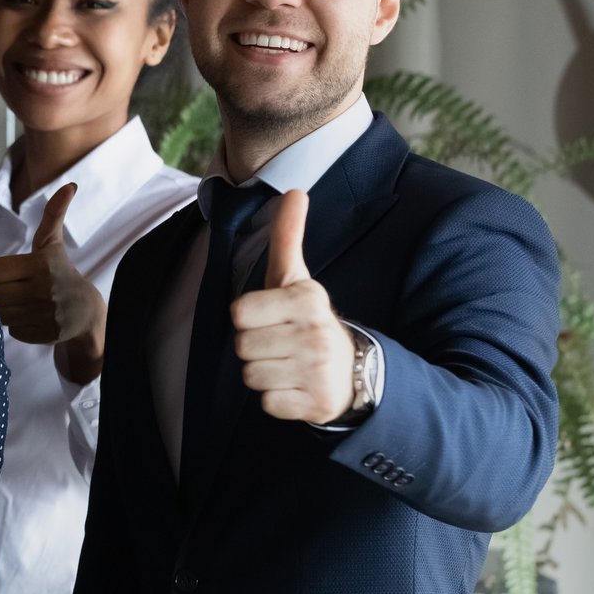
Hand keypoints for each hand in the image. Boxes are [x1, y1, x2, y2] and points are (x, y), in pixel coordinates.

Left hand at [0, 184, 106, 383]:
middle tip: (20, 288)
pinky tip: (34, 318)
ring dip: (9, 309)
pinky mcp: (42, 335)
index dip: (0, 272)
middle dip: (2, 292)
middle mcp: (42, 290)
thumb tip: (69, 185)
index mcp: (41, 264)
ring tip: (28, 303)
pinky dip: (19, 325)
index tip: (16, 272)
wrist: (86, 311)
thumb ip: (53, 215)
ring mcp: (43, 315)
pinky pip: (11, 330)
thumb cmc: (60, 271)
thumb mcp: (53, 244)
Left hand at [232, 189, 354, 422]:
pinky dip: (276, 399)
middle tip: (280, 343)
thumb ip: (288, 236)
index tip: (272, 317)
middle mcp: (314, 334)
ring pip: (250, 376)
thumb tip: (294, 190)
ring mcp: (317, 371)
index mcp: (306, 299)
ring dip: (263, 373)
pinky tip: (295, 386)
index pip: (238, 312)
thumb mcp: (297, 277)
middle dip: (254, 347)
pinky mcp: (315, 404)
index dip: (248, 317)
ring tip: (288, 364)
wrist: (355, 371)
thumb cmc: (308, 319)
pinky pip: (266, 403)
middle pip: (241, 346)